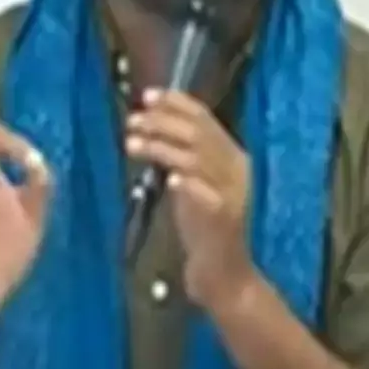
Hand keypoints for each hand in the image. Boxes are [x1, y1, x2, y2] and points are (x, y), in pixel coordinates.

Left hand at [125, 88, 255, 308]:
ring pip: (198, 160)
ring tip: (131, 143)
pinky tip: (169, 180)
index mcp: (232, 156)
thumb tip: (149, 124)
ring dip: (163, 148)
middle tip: (133, 120)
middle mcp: (237, 169)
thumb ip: (181, 156)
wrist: (225, 273)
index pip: (206, 119)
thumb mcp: (193, 183)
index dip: (177, 103)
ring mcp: (233, 193)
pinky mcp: (226, 219)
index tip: (147, 95)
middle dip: (163, 122)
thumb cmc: (204, 227)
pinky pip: (208, 196)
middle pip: (199, 134)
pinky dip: (189, 185)